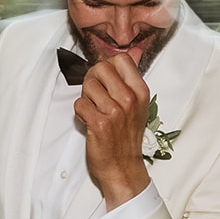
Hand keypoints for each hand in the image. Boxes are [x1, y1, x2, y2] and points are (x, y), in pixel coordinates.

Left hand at [75, 52, 152, 208]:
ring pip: (87, 86)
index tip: (106, 81)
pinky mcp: (100, 123)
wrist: (122, 166)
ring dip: (86, 99)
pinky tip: (90, 122)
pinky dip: (80, 113)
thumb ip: (131, 77)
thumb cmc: (126, 136)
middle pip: (100, 68)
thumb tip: (134, 52)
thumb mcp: (137, 103)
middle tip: (96, 97)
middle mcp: (129, 98)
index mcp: (140, 91)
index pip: (121, 59)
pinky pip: (79, 104)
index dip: (107, 67)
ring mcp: (115, 111)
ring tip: (94, 112)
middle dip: (92, 81)